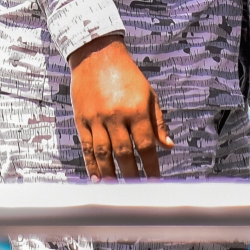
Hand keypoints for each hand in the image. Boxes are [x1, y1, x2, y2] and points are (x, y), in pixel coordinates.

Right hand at [68, 35, 171, 180]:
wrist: (97, 56)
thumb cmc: (128, 75)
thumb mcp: (149, 94)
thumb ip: (157, 122)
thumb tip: (167, 146)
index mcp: (136, 110)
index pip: (145, 145)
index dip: (151, 166)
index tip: (155, 182)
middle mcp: (116, 116)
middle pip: (123, 153)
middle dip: (131, 175)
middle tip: (136, 193)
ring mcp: (97, 119)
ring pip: (103, 154)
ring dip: (110, 175)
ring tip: (116, 192)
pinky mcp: (82, 120)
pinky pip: (87, 147)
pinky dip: (91, 165)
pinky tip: (96, 178)